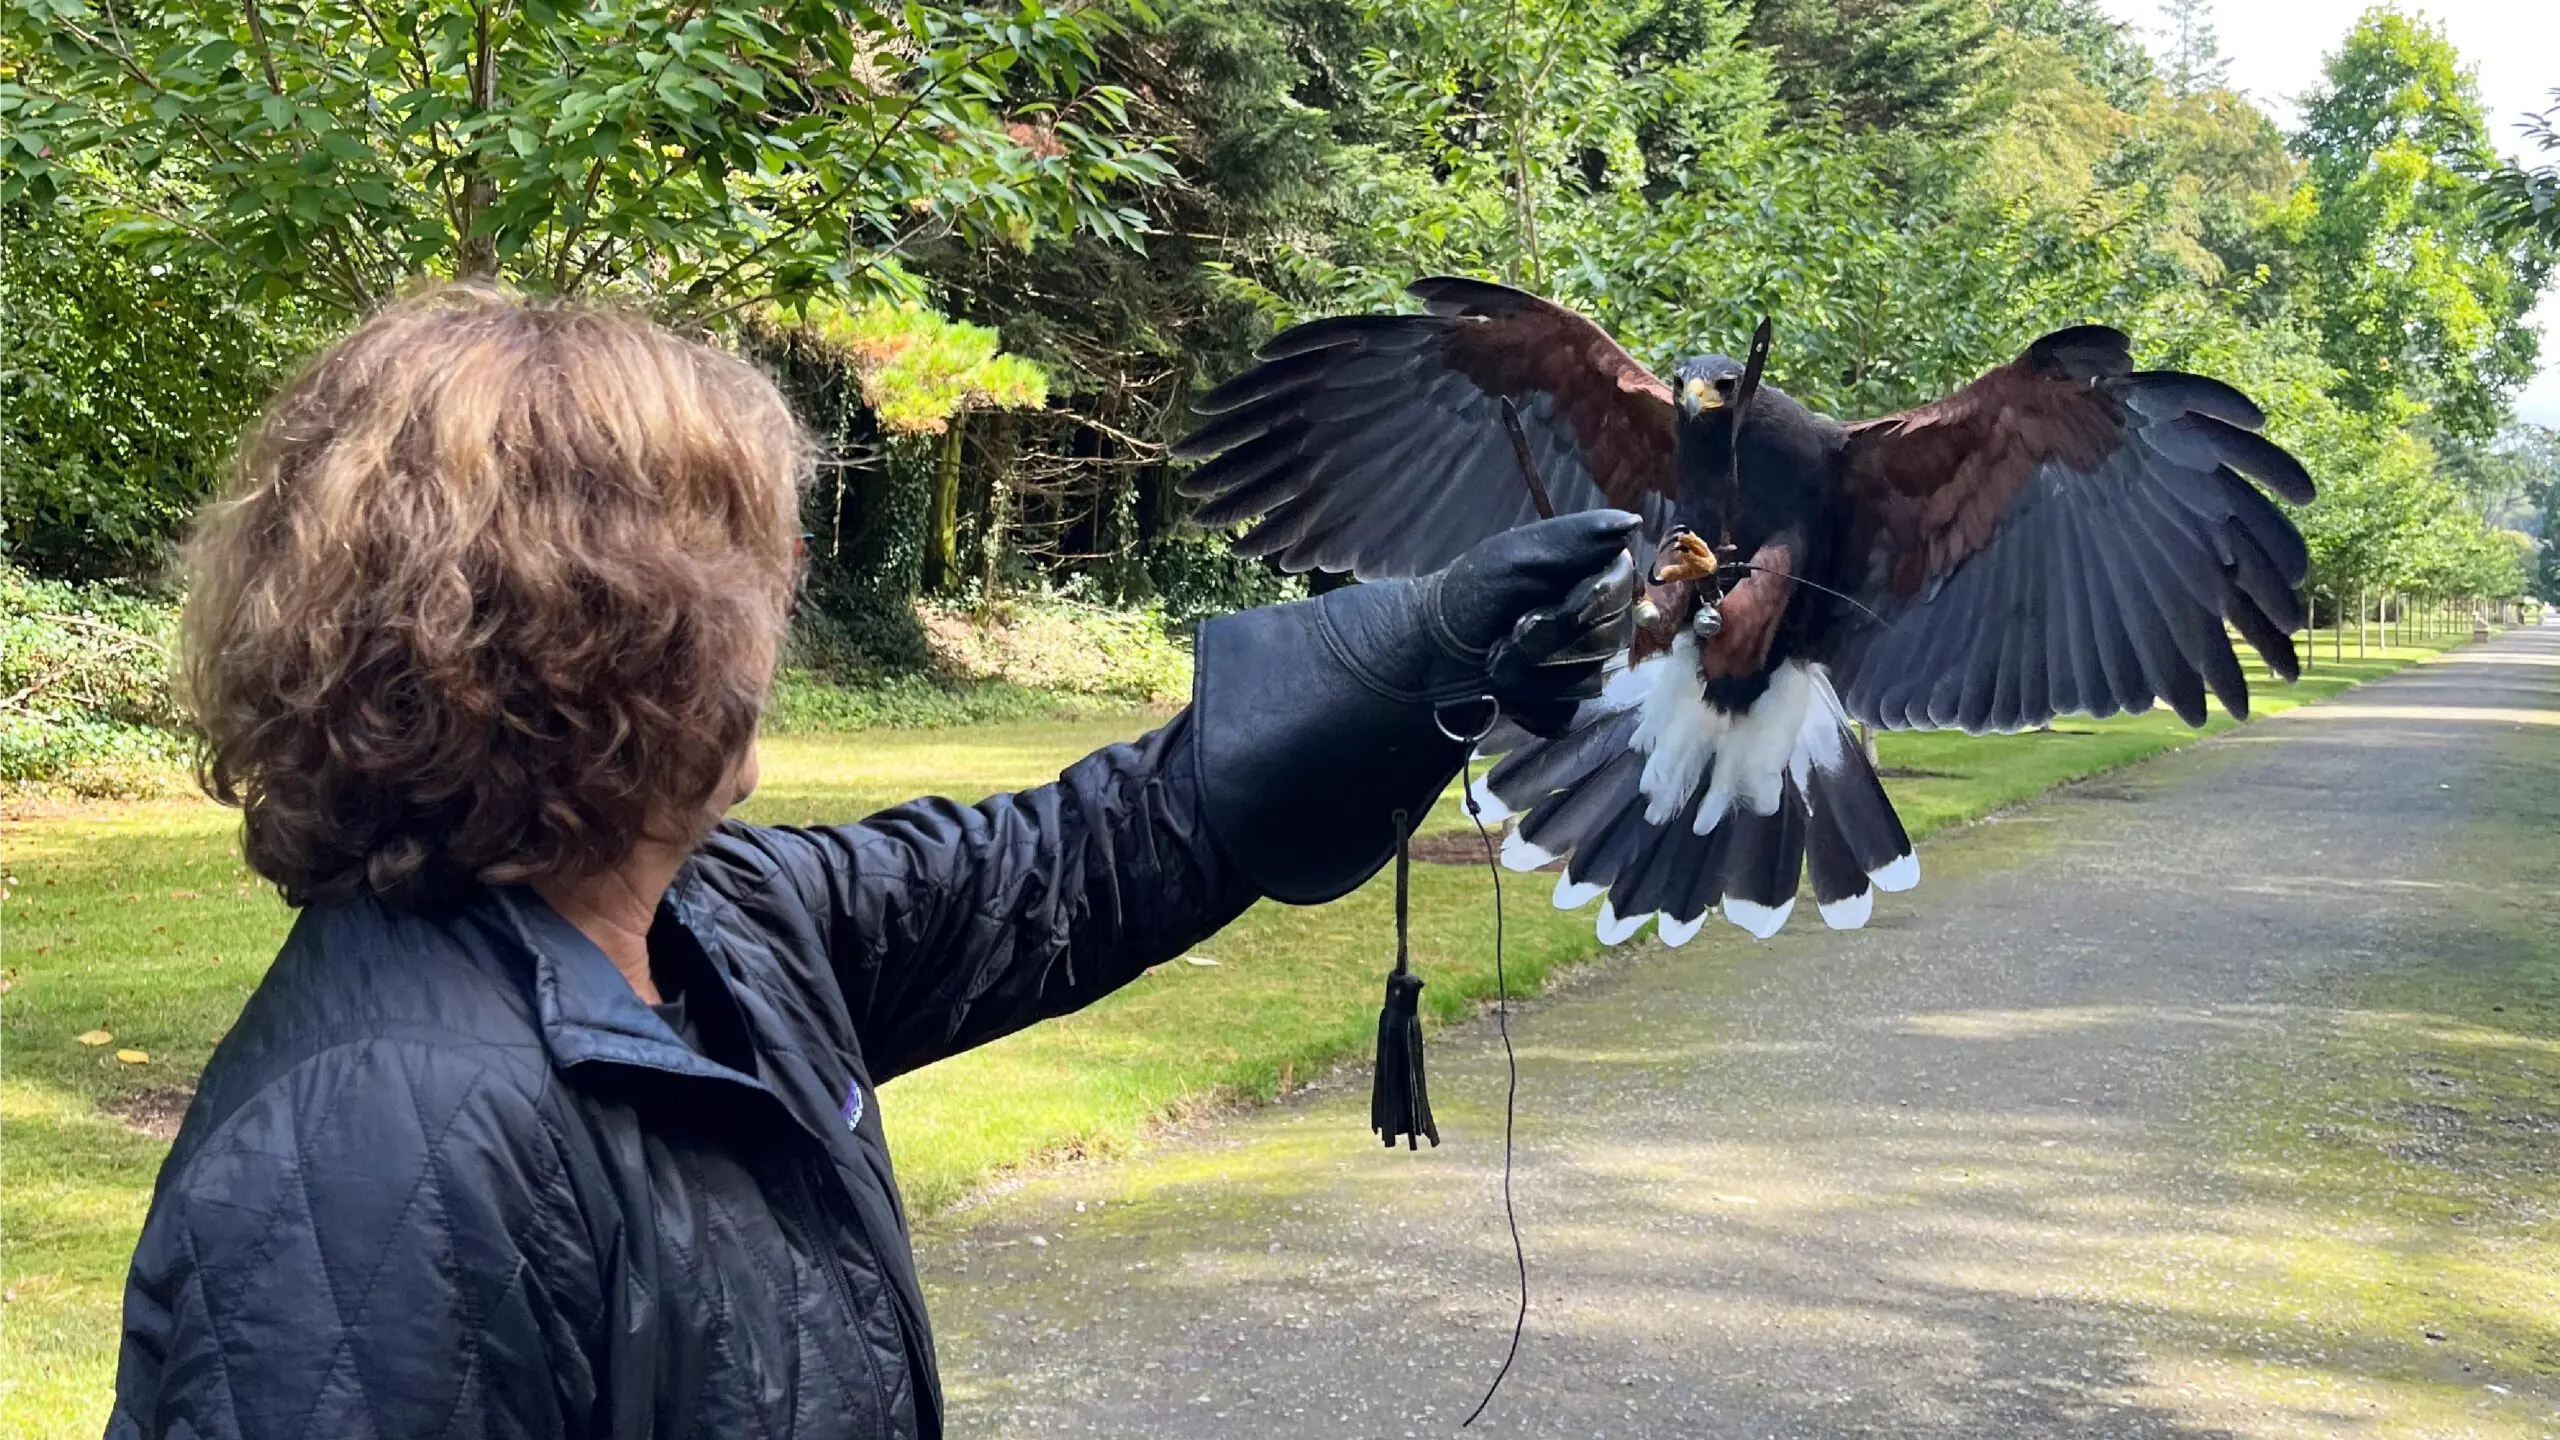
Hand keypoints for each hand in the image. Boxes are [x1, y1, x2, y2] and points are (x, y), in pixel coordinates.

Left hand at [1317, 510, 1640, 739]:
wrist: (1427, 654)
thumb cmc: (1470, 595)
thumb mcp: (1516, 556)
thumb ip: (1575, 537)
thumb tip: (1631, 522)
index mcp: (1589, 578)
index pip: (1622, 590)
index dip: (1586, 603)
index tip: (1549, 605)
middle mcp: (1594, 622)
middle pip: (1608, 639)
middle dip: (1550, 640)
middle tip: (1508, 632)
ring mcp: (1580, 668)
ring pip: (1588, 681)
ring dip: (1532, 675)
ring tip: (1496, 660)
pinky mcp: (1561, 708)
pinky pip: (1565, 714)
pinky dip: (1529, 705)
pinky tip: (1503, 693)